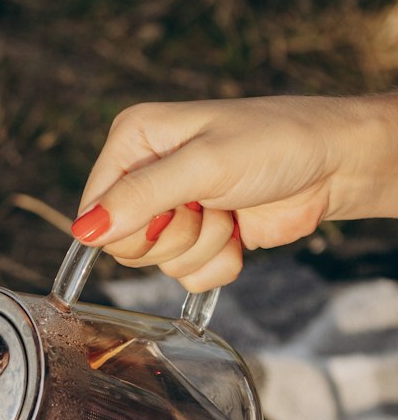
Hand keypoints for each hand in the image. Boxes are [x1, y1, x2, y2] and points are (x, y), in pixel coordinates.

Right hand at [70, 94, 397, 290]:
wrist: (334, 166)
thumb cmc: (275, 143)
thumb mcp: (203, 165)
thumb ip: (141, 197)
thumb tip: (85, 230)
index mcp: (133, 141)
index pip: (95, 209)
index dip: (130, 222)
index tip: (173, 204)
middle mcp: (145, 175)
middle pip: (124, 244)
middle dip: (174, 235)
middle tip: (206, 204)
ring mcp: (173, 210)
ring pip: (159, 265)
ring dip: (204, 246)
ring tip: (229, 210)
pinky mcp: (200, 240)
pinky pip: (188, 278)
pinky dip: (219, 262)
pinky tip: (239, 232)